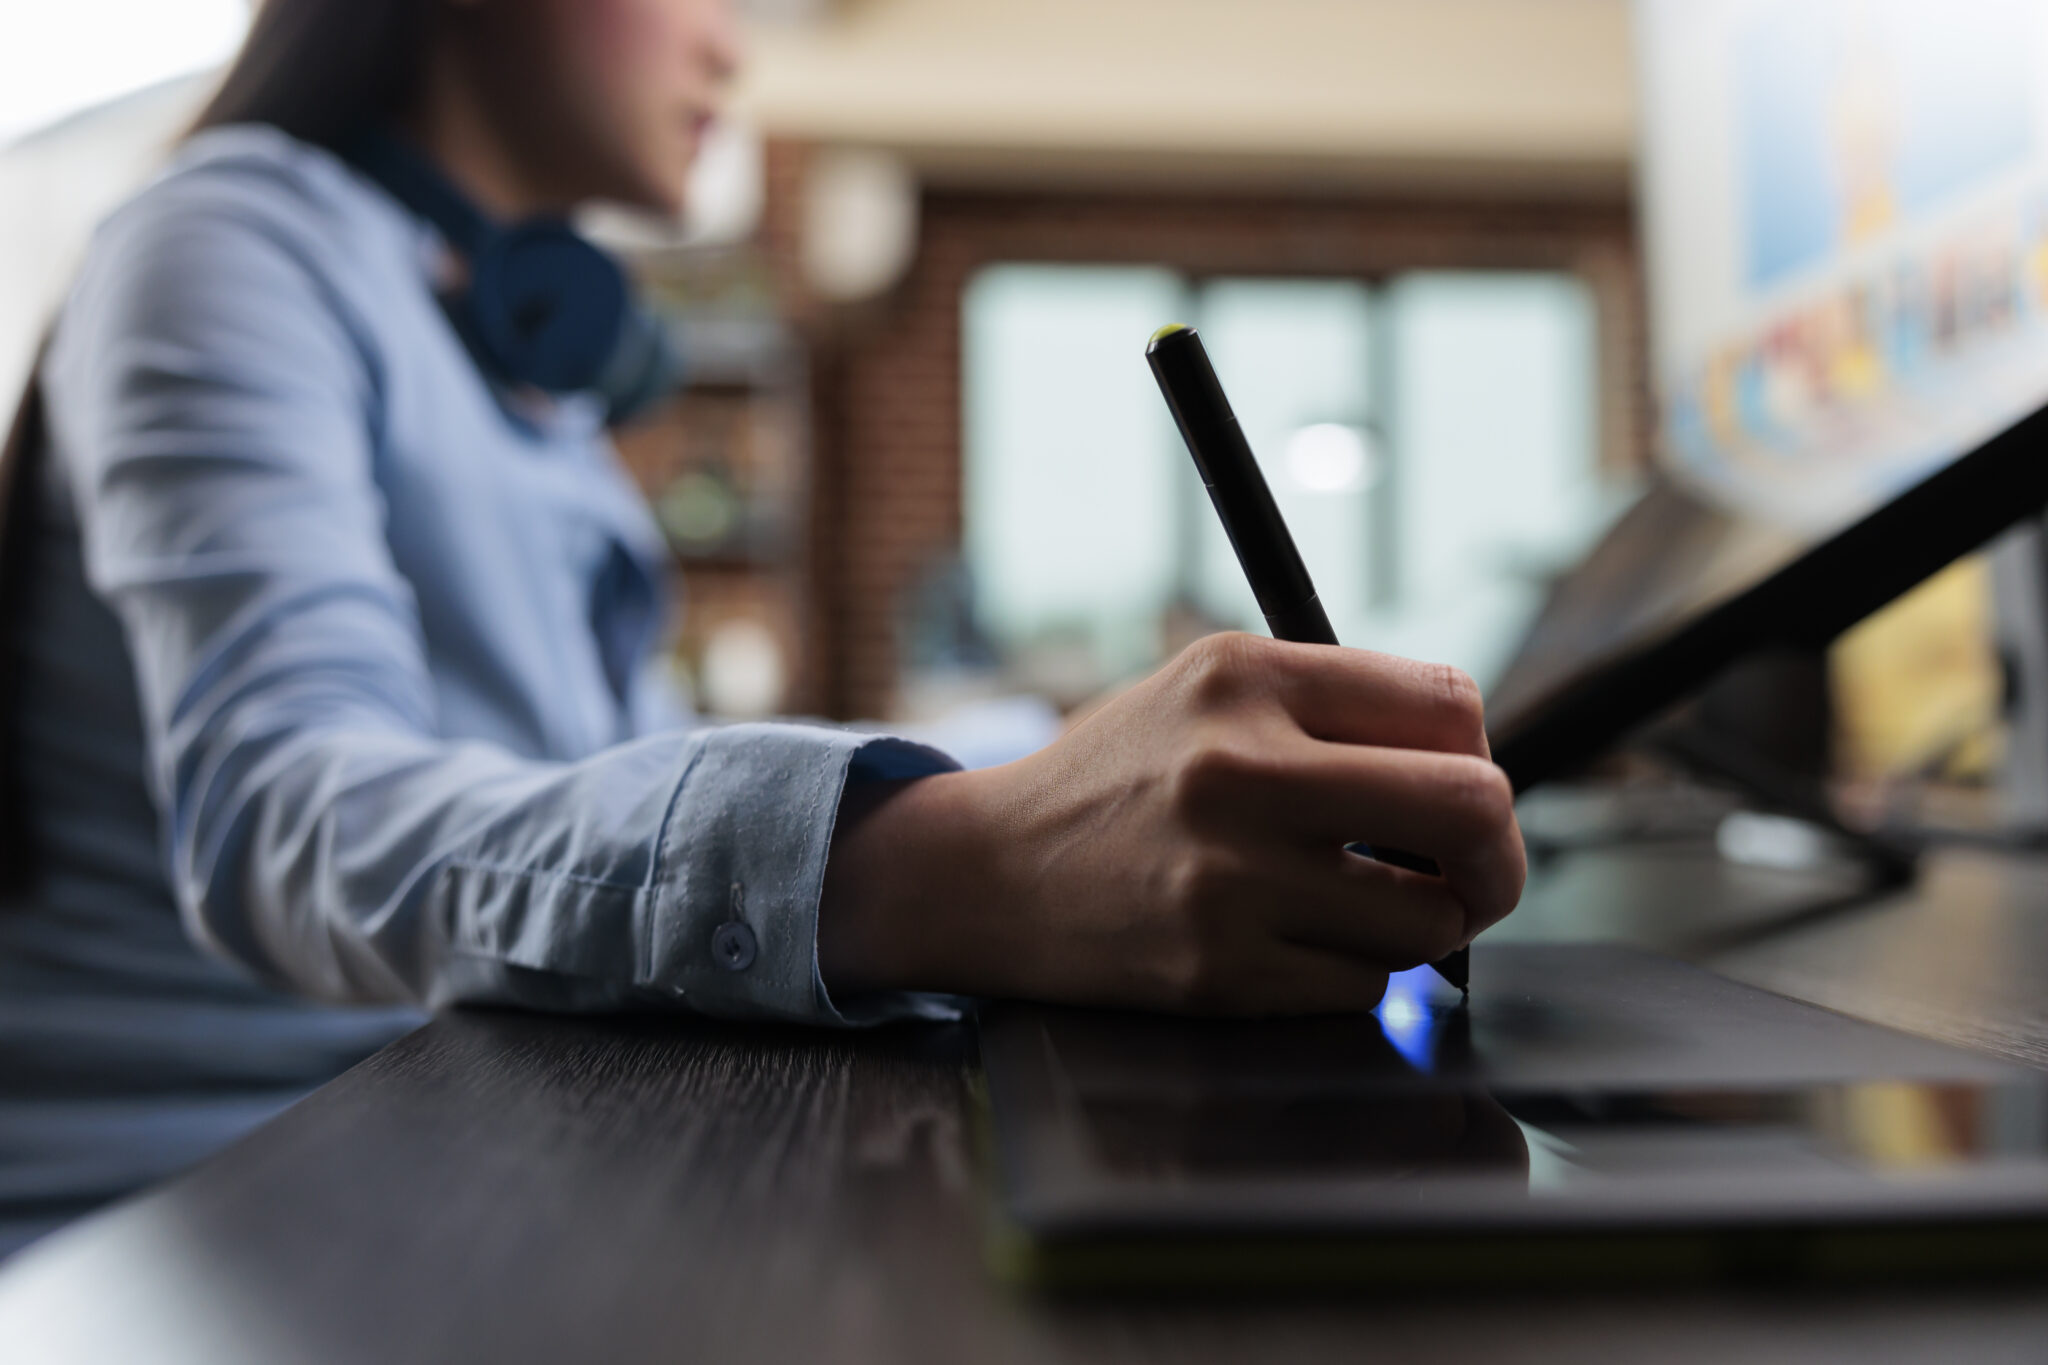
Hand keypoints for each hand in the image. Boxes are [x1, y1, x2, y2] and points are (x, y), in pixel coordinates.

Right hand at [818, 633, 1525, 1014]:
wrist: (987, 872)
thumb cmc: (1116, 778)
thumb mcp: (1206, 688)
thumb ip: (1332, 701)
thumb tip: (1475, 759)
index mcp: (1246, 678)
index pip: (1450, 703)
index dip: (1477, 753)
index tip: (1455, 786)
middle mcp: (1241, 769)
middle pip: (1473, 808)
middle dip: (1497, 854)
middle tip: (1475, 870)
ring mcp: (1231, 879)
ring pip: (1429, 920)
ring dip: (1418, 923)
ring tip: (1358, 905)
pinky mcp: (1218, 972)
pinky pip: (1362, 987)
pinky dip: (1350, 972)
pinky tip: (1289, 941)